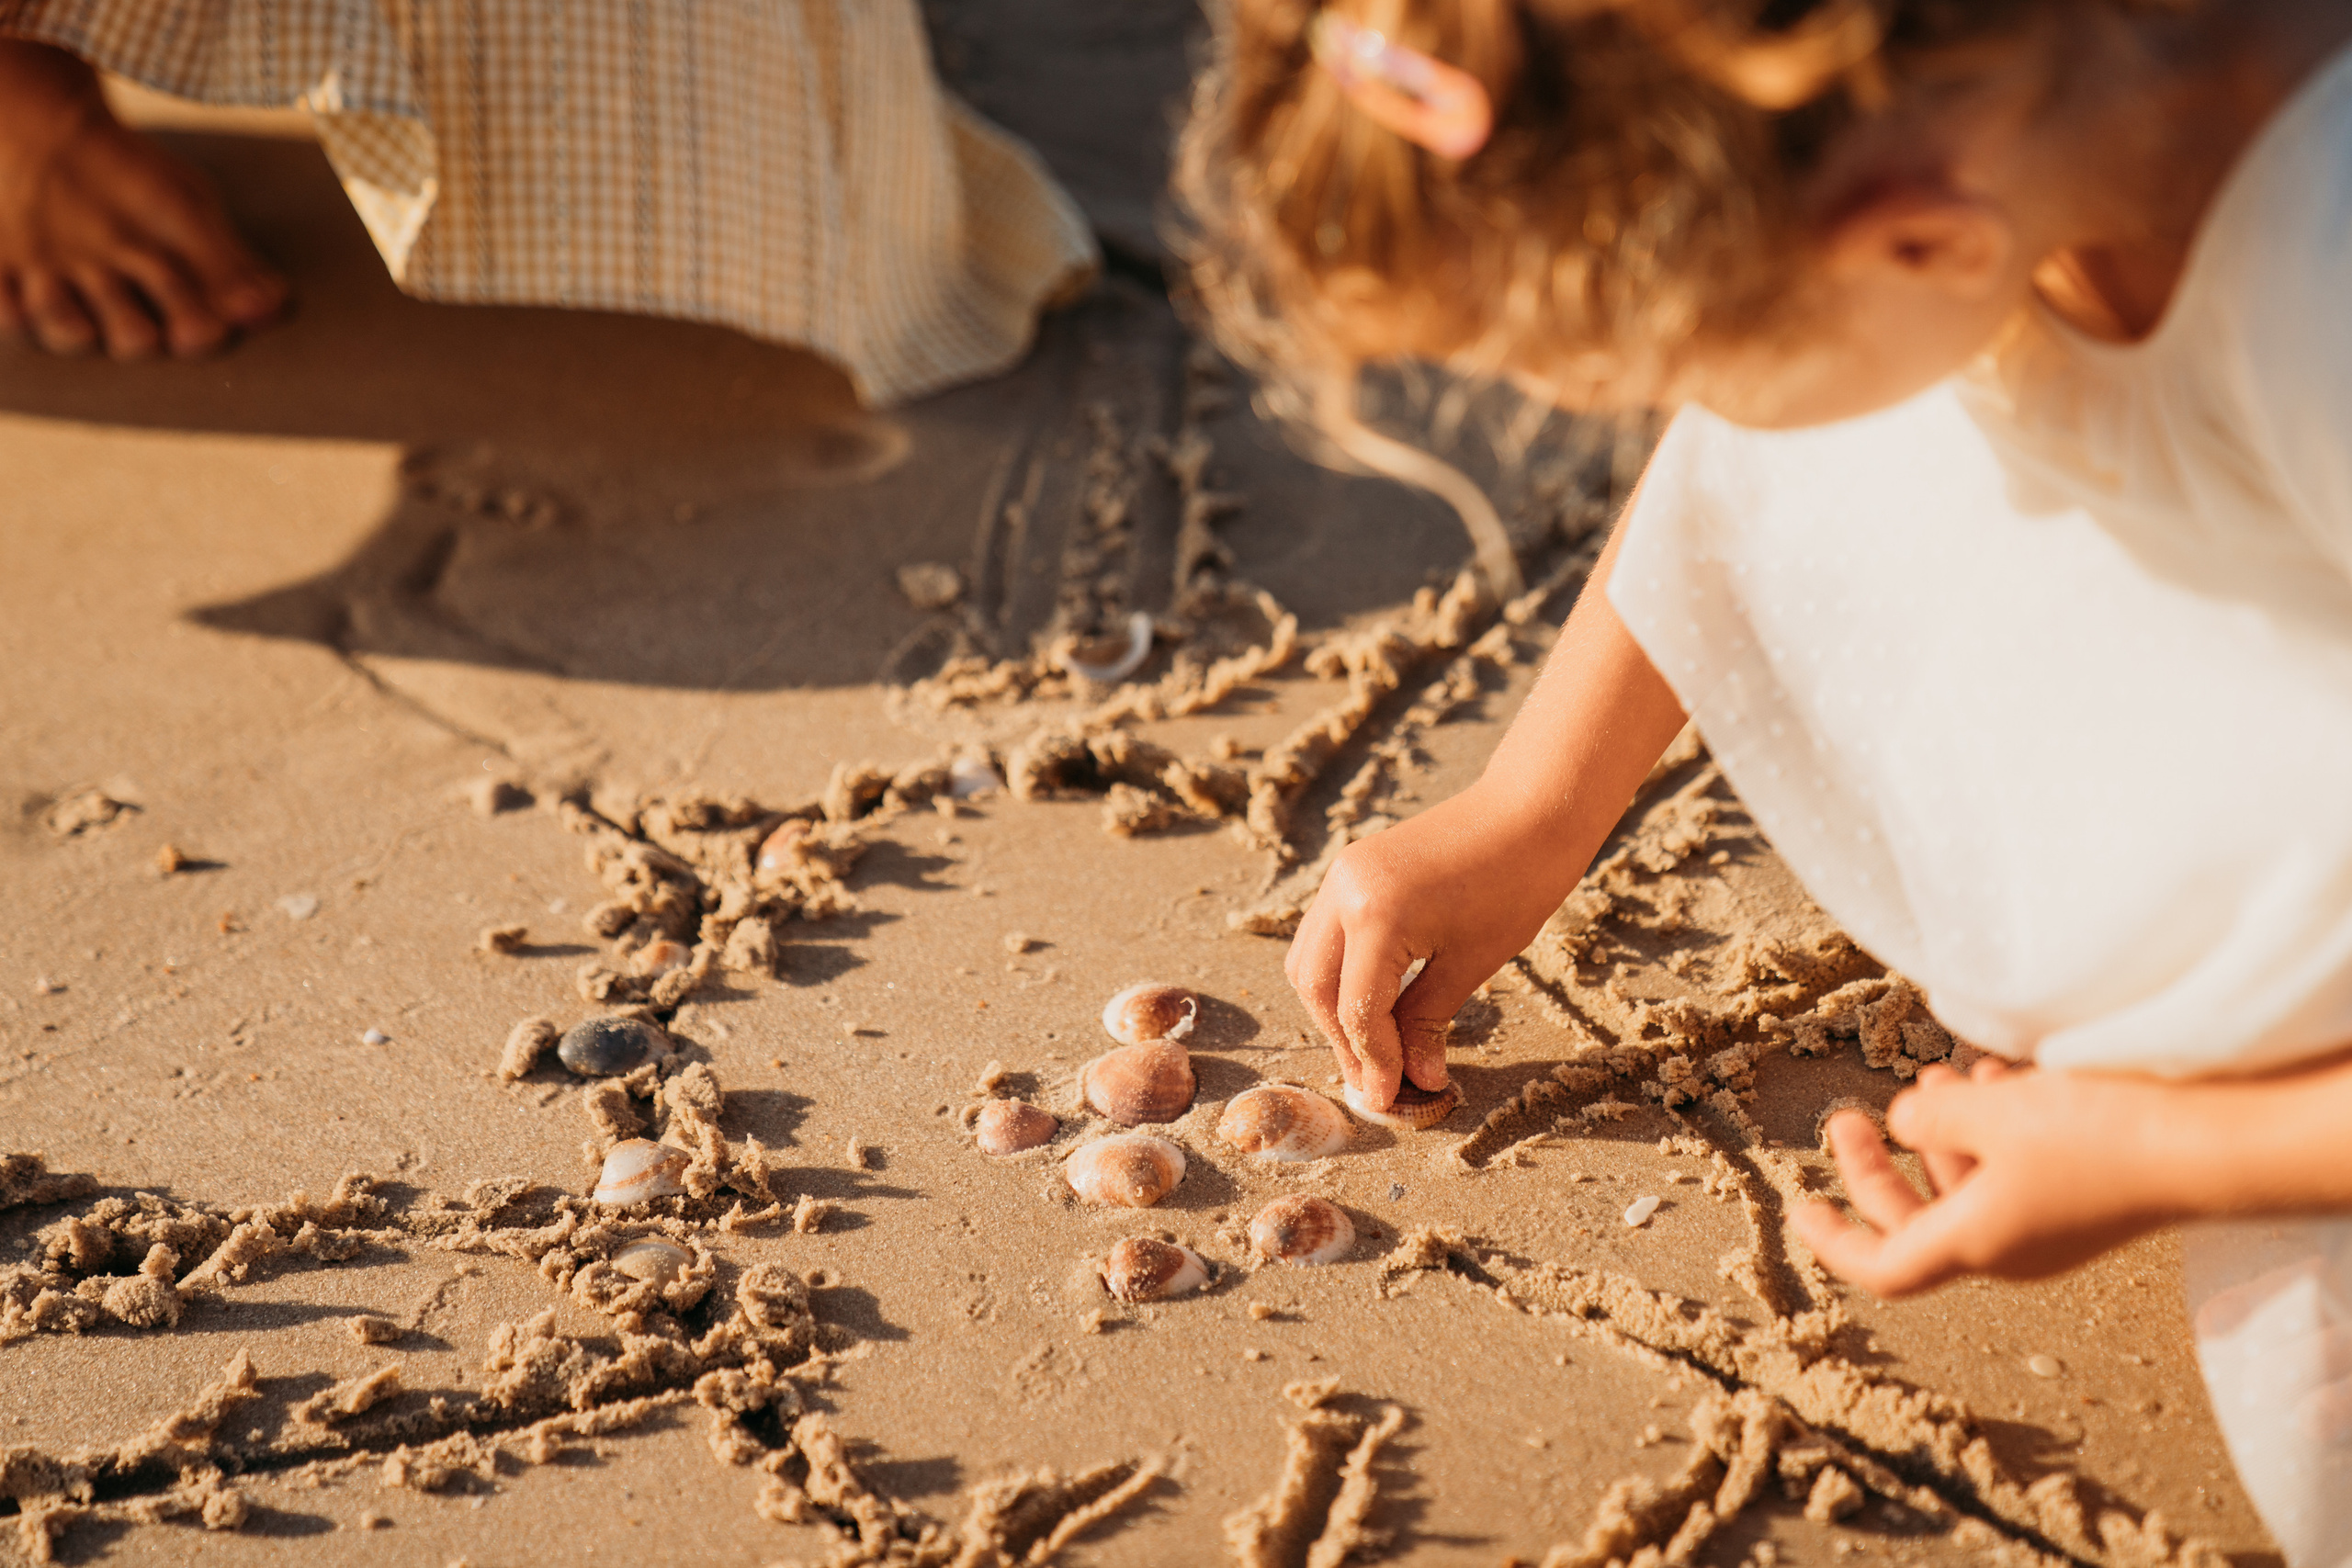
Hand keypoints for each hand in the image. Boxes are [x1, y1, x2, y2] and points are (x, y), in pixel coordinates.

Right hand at [1285, 782, 1580, 1107]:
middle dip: (1344, 1041)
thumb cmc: (1517, 881)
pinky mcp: (1352, 868)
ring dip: (1334, 1009)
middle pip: (1316, 988)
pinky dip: (1340, 973)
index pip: (1356, 1010)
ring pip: (1310, 961)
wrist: (1532, 806)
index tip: (1391, 1099)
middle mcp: (1344, 891)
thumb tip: (1416, 1078)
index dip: (1373, 1062)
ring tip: (1374, 1048)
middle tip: (1377, 1083)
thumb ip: (1428, 1021)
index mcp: (1375, 915)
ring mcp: (1342, 875)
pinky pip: (1326, 933)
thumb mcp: (1472, 963)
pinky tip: (1373, 1001)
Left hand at [1792, 1058, 2188, 1296]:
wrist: (2209, 1144)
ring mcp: (2050, 1225)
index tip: (1798, 1205)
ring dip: (1944, 1131)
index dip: (1834, 1240)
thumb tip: (1903, 1121)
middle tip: (1850, 1113)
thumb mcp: (1991, 1114)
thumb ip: (1930, 1118)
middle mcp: (2010, 1248)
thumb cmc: (2095, 1135)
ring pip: (1969, 1183)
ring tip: (1940, 1074)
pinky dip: (1994, 1129)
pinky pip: (2014, 1170)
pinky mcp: (2083, 1196)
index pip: (1884, 1265)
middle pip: (1917, 1217)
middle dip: (1878, 1162)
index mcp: (1975, 1243)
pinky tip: (1998, 1079)